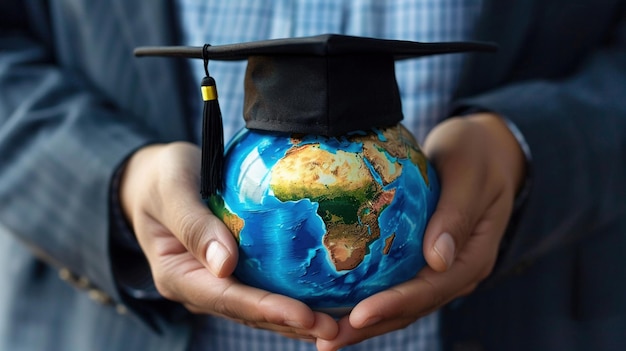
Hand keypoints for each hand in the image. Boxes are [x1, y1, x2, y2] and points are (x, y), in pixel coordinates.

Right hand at [120, 142, 337, 340]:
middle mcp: (197, 287)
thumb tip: (225, 265)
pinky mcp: (230, 272)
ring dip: (295, 318)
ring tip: (337, 325)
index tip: (305, 315)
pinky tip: (324, 297)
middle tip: (334, 330)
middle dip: (290, 323)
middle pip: (247, 312)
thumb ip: (194, 224)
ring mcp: (214, 283)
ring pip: (257, 307)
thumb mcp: (172, 189)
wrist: (154, 180)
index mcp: (177, 274)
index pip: (227, 298)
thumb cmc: (161, 178)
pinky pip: (262, 287)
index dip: (267, 309)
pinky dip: (291, 295)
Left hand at [316, 113, 525, 349]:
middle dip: (370, 326)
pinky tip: (335, 302)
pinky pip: (395, 283)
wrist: (489, 148)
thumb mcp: (470, 175)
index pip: (430, 289)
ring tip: (324, 335)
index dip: (394, 305)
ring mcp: (441, 268)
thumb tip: (438, 259)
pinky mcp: (424, 258)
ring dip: (365, 321)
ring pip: (401, 303)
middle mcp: (457, 271)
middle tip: (327, 341)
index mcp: (473, 257)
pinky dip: (367, 295)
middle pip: (411, 307)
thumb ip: (455, 215)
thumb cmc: (478, 153)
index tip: (357, 316)